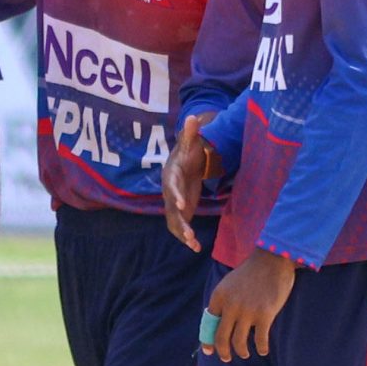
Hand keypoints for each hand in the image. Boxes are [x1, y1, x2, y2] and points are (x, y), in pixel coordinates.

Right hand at [164, 112, 217, 250]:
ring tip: (194, 244)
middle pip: (171, 210)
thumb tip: (192, 117)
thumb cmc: (186, 154)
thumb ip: (190, 133)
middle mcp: (169, 193)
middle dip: (179, 222)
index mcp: (171, 177)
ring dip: (183, 234)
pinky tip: (198, 248)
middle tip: (188, 234)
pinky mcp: (180, 213)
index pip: (171, 187)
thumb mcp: (189, 143)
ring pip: (175, 222)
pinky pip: (181, 228)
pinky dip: (188, 238)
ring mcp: (173, 205)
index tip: (181, 204)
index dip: (175, 195)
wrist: (181, 165)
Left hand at [204, 250, 296, 361]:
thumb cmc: (252, 272)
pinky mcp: (265, 314)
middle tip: (226, 358)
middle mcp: (230, 305)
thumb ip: (224, 301)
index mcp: (219, 296)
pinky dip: (261, 348)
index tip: (210, 351)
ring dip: (241, 352)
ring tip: (244, 353)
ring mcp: (247, 311)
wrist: (272, 259)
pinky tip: (263, 350)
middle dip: (223, 352)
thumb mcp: (230, 283)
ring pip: (238, 342)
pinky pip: (260, 340)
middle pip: (221, 338)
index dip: (208, 340)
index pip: (208, 324)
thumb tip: (219, 324)